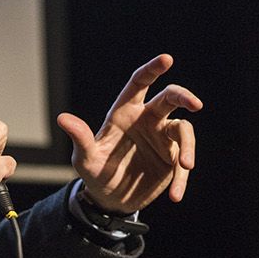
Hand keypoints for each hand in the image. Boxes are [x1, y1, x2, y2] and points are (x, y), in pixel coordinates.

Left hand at [57, 54, 201, 214]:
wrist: (110, 199)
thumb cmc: (95, 171)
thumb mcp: (85, 158)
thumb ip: (80, 138)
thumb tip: (63, 118)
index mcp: (125, 111)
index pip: (140, 83)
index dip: (152, 70)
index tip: (167, 59)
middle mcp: (147, 119)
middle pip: (170, 98)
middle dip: (184, 97)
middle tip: (195, 104)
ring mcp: (162, 138)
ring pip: (183, 130)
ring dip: (188, 147)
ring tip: (185, 166)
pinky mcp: (172, 158)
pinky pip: (183, 163)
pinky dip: (182, 179)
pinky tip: (176, 195)